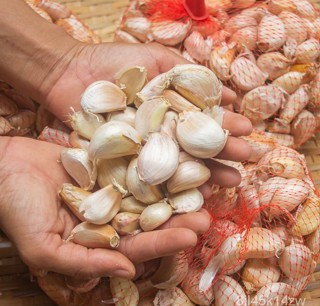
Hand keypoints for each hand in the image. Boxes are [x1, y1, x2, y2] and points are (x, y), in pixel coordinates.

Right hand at [0, 136, 209, 278]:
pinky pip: (138, 160)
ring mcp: (114, 185)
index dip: (165, 241)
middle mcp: (114, 212)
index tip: (191, 236)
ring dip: (177, 188)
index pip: (139, 243)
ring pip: (151, 188)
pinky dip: (158, 159)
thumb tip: (126, 270)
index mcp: (102, 237)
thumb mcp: (43, 246)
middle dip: (179, 217)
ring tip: (205, 185)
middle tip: (206, 214)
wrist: (3, 166)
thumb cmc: (17, 209)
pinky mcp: (111, 160)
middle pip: (153, 217)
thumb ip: (83, 263)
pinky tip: (180, 156)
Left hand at [44, 41, 251, 173]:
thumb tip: (228, 95)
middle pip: (194, 149)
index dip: (223, 127)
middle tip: (245, 160)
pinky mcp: (123, 166)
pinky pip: (148, 180)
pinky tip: (193, 194)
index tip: (245, 132)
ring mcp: (143, 153)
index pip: (202, 124)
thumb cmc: (115, 63)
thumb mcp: (157, 60)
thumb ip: (190, 76)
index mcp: (171, 114)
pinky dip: (169, 188)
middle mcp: (161, 137)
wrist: (71, 73)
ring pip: (177, 168)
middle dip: (221, 154)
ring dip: (205, 175)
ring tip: (230, 182)